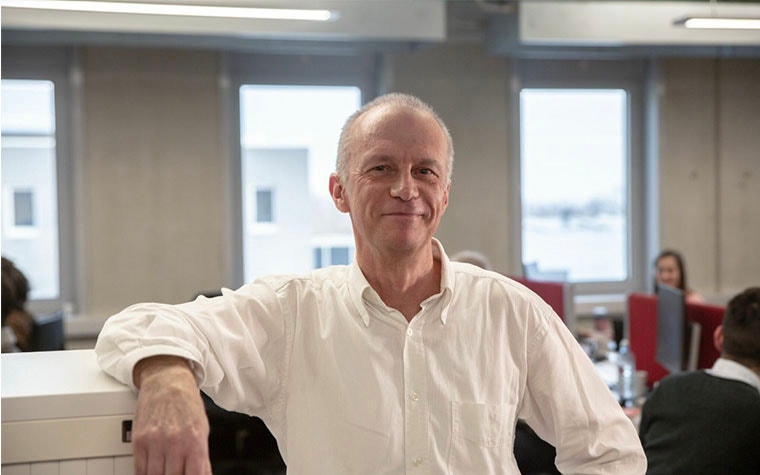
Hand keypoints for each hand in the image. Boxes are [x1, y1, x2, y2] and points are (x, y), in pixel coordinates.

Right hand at [132, 356, 211, 474]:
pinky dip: (145, 474)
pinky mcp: (139, 440)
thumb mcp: (202, 429)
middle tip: (178, 474)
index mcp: (195, 441)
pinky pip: (139, 469)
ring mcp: (155, 442)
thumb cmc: (187, 403)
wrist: (167, 381)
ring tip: (165, 472)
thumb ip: (202, 456)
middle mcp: (175, 442)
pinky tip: (151, 473)